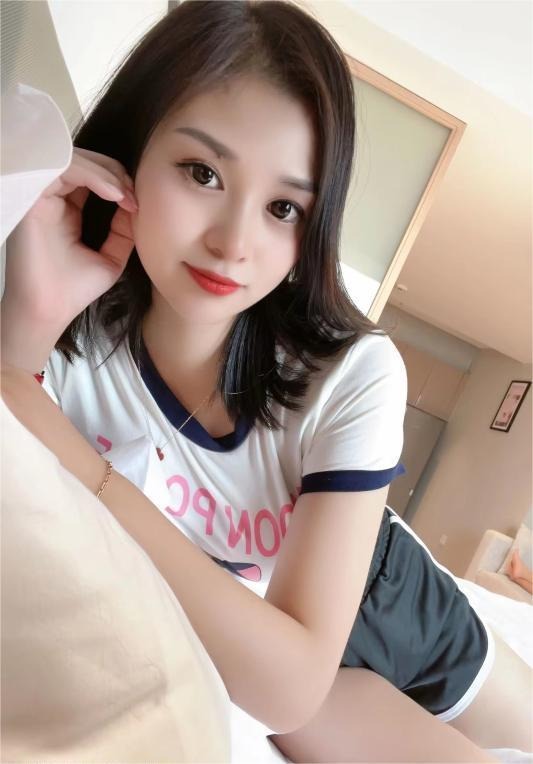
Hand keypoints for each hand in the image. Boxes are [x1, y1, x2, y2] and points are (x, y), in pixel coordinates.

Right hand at [2, 147, 137, 328]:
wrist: (50, 310)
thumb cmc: (75, 289)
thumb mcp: (112, 257)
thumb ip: (124, 231)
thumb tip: (137, 203)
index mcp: (67, 208)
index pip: (92, 177)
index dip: (118, 182)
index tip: (138, 203)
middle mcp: (51, 198)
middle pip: (84, 161)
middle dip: (115, 172)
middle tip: (134, 194)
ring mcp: (40, 195)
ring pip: (75, 160)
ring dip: (107, 173)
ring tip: (125, 194)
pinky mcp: (33, 197)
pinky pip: (64, 168)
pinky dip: (92, 176)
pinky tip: (113, 194)